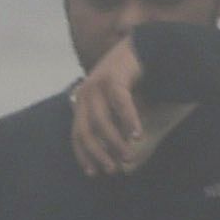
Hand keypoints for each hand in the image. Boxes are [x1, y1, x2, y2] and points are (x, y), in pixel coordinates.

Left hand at [71, 35, 150, 176]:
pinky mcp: (113, 76)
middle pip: (86, 131)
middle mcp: (84, 93)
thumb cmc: (132, 80)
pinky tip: (137, 135)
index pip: (77, 134)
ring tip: (128, 155)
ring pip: (102, 120)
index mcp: (82, 101)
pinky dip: (129, 120)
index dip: (84, 155)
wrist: (142, 46)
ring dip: (115, 141)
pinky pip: (120, 103)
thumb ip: (116, 125)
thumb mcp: (119, 106)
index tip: (94, 173)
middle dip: (98, 153)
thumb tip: (120, 156)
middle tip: (112, 169)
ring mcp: (97, 84)